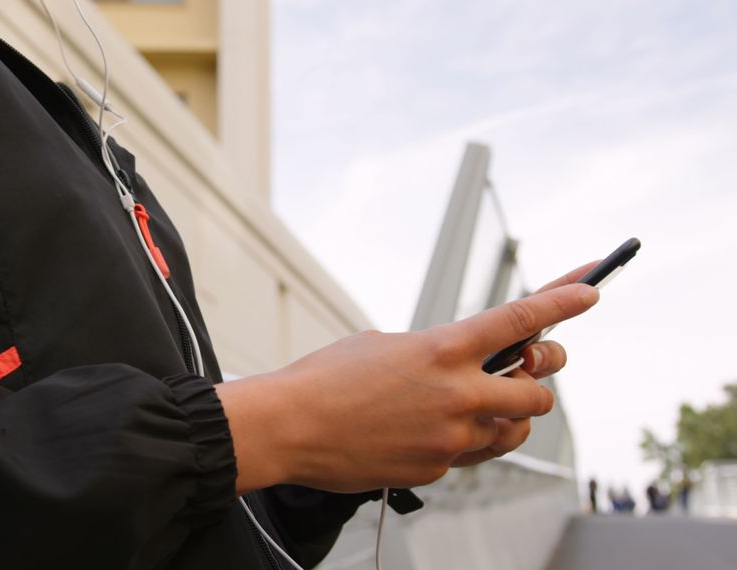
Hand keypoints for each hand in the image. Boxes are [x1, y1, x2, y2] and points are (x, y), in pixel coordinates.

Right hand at [216, 265, 599, 494]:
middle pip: (537, 392)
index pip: (522, 319)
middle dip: (537, 383)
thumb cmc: (326, 379)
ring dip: (505, 417)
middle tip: (524, 376)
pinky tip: (424, 431)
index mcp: (444, 349)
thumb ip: (434, 352)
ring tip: (475, 408)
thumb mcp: (384, 345)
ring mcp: (450, 437)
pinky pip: (468, 455)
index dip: (563, 302)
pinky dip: (459, 442)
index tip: (590, 290)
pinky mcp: (435, 470)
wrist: (289, 427)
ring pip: (512, 431)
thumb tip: (461, 365)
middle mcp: (457, 393)